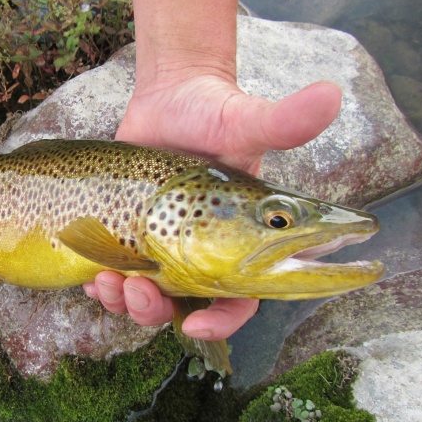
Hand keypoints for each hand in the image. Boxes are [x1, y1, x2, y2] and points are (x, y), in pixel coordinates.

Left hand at [84, 73, 341, 339]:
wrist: (170, 97)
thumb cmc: (214, 111)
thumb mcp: (244, 121)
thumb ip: (283, 122)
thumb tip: (330, 95)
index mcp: (239, 241)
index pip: (241, 299)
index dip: (222, 321)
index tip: (196, 326)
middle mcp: (202, 251)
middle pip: (182, 307)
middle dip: (155, 310)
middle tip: (137, 291)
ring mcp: (164, 245)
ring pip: (145, 297)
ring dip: (123, 302)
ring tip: (105, 282)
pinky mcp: (131, 235)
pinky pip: (116, 276)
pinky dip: (101, 285)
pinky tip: (91, 275)